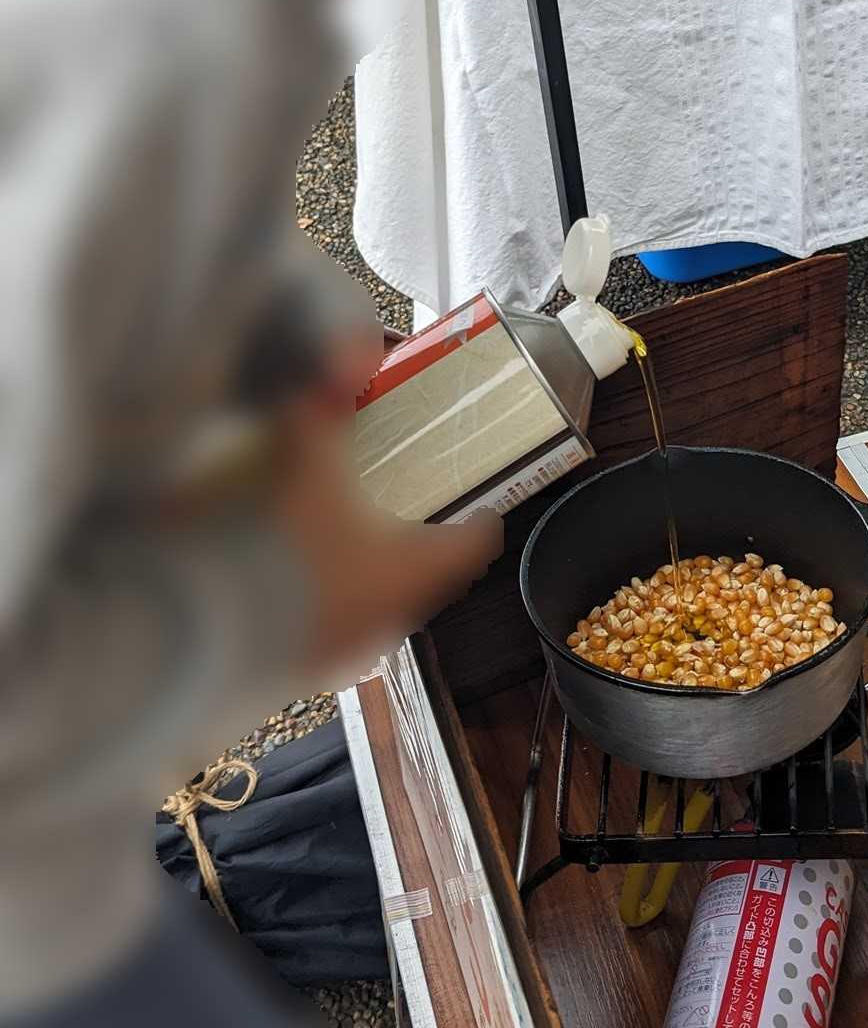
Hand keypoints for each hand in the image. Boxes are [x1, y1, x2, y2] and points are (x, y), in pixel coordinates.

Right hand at [275, 336, 503, 675]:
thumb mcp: (310, 468)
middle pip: (428, 585)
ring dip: (377, 588)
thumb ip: (322, 415)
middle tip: (415, 527)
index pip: (472, 548)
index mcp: (413, 567)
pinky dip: (328, 614)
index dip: (482, 527)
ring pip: (383, 615)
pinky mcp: (307, 667)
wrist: (222, 624)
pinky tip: (300, 594)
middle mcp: (393, 614)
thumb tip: (338, 359)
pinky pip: (333, 639)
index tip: (484, 512)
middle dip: (425, 557)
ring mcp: (351, 646)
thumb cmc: (289, 545)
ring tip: (354, 559)